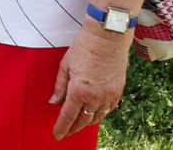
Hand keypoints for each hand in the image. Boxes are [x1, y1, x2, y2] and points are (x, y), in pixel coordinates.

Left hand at [49, 24, 129, 139]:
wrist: (108, 38)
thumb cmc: (83, 48)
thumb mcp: (65, 66)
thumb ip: (60, 87)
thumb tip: (54, 103)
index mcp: (79, 91)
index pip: (68, 116)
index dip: (62, 128)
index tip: (57, 135)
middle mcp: (95, 97)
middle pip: (83, 120)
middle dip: (73, 128)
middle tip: (66, 132)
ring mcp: (109, 96)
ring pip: (97, 117)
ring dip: (86, 123)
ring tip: (78, 125)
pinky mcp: (118, 91)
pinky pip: (108, 110)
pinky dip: (99, 115)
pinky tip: (94, 114)